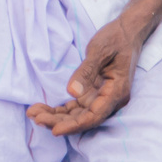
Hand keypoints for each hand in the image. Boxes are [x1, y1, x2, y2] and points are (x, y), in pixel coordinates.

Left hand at [28, 19, 142, 135]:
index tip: (54, 130)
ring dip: (56, 116)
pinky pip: (76, 106)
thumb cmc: (116, 38)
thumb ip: (86, 71)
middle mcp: (110, 100)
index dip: (74, 125)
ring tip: (34, 114)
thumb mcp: (100, 50)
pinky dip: (60, 109)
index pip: (94, 116)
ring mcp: (102, 98)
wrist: (127, 31)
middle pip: (83, 118)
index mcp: (116, 92)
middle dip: (59, 121)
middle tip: (35, 117)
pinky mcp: (94, 93)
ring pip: (78, 114)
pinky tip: (44, 109)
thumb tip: (72, 93)